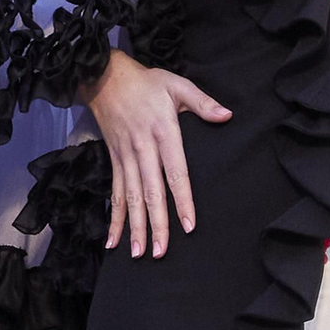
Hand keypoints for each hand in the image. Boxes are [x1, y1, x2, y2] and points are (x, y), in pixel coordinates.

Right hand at [84, 50, 230, 254]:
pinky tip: (114, 240)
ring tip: (139, 253)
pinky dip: (115, 218)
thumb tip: (226, 115)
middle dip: (156, 224)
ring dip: (134, 227)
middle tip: (160, 252)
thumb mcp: (177, 84)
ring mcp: (125, 156)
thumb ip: (203, 102)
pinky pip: (114, 193)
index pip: (176, 173)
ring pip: (130, 197)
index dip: (182, 200)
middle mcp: (142, 149)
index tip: (189, 225)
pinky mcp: (114, 160)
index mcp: (163, 132)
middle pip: (151, 192)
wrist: (103, 75)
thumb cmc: (146, 82)